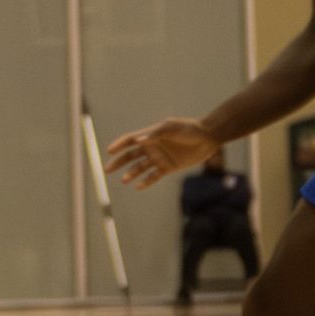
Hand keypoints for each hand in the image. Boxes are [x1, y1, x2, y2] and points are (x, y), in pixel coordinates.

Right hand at [104, 117, 219, 188]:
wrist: (208, 138)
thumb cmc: (189, 129)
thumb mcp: (173, 128)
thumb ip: (156, 134)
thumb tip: (139, 140)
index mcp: (151, 135)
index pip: (130, 140)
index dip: (119, 145)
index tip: (109, 151)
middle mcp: (152, 146)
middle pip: (130, 155)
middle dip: (118, 162)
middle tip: (106, 170)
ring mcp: (159, 158)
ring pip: (140, 167)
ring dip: (131, 173)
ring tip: (124, 180)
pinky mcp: (168, 167)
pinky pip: (153, 176)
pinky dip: (145, 182)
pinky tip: (138, 187)